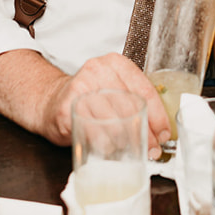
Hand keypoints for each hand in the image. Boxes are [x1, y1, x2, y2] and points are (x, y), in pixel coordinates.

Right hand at [34, 53, 171, 155]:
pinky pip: (94, 131)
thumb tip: (161, 129)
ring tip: (134, 152)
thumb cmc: (88, 98)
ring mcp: (82, 88)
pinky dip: (106, 145)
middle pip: (131, 107)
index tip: (164, 134)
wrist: (50, 101)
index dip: (158, 116)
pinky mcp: (68, 108)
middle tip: (152, 149)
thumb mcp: (112, 88)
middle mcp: (98, 70)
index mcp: (115, 63)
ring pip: (114, 121)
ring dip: (127, 142)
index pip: (145, 90)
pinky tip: (112, 150)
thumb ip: (134, 100)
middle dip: (145, 132)